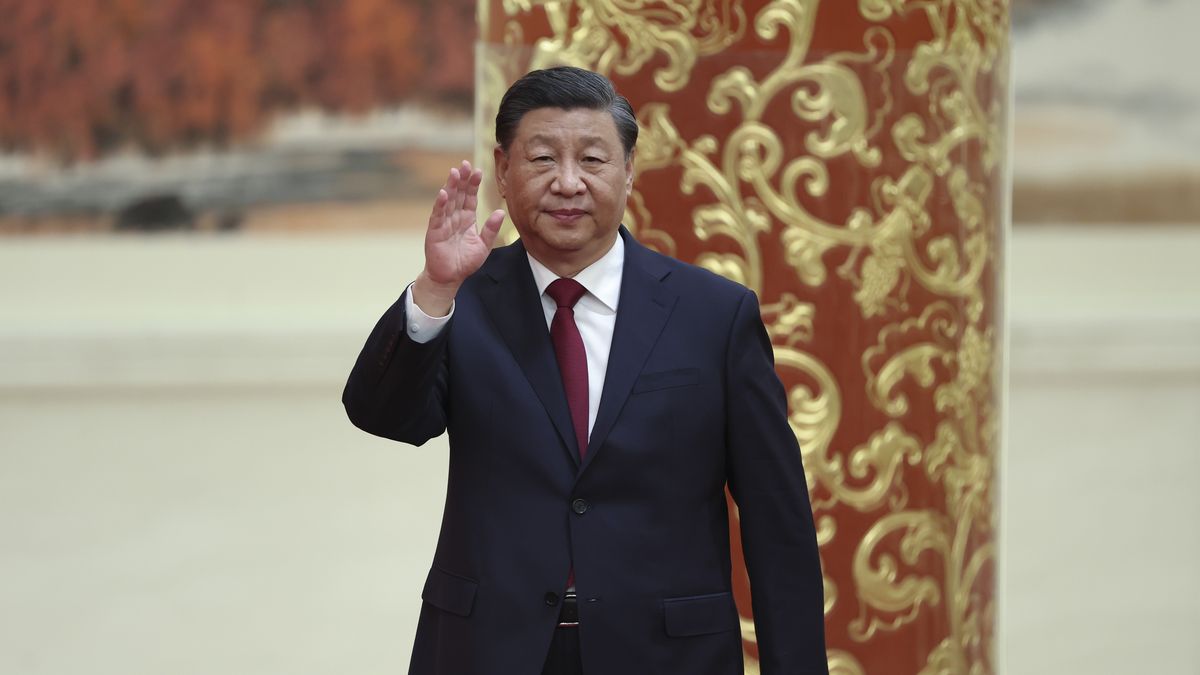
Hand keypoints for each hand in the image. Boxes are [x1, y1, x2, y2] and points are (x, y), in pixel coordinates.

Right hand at [412, 160, 505, 315]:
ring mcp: (444, 223)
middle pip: (458, 194)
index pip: (470, 197)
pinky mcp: (435, 231)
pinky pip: (438, 215)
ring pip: (448, 201)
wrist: (450, 278)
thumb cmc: (465, 262)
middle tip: (465, 164)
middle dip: (462, 179)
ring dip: (450, 186)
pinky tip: (443, 193)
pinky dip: (440, 204)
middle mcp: (455, 217)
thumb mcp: (483, 245)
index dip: (473, 184)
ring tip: (454, 172)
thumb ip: (491, 229)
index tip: (478, 171)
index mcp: (466, 218)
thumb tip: (500, 212)